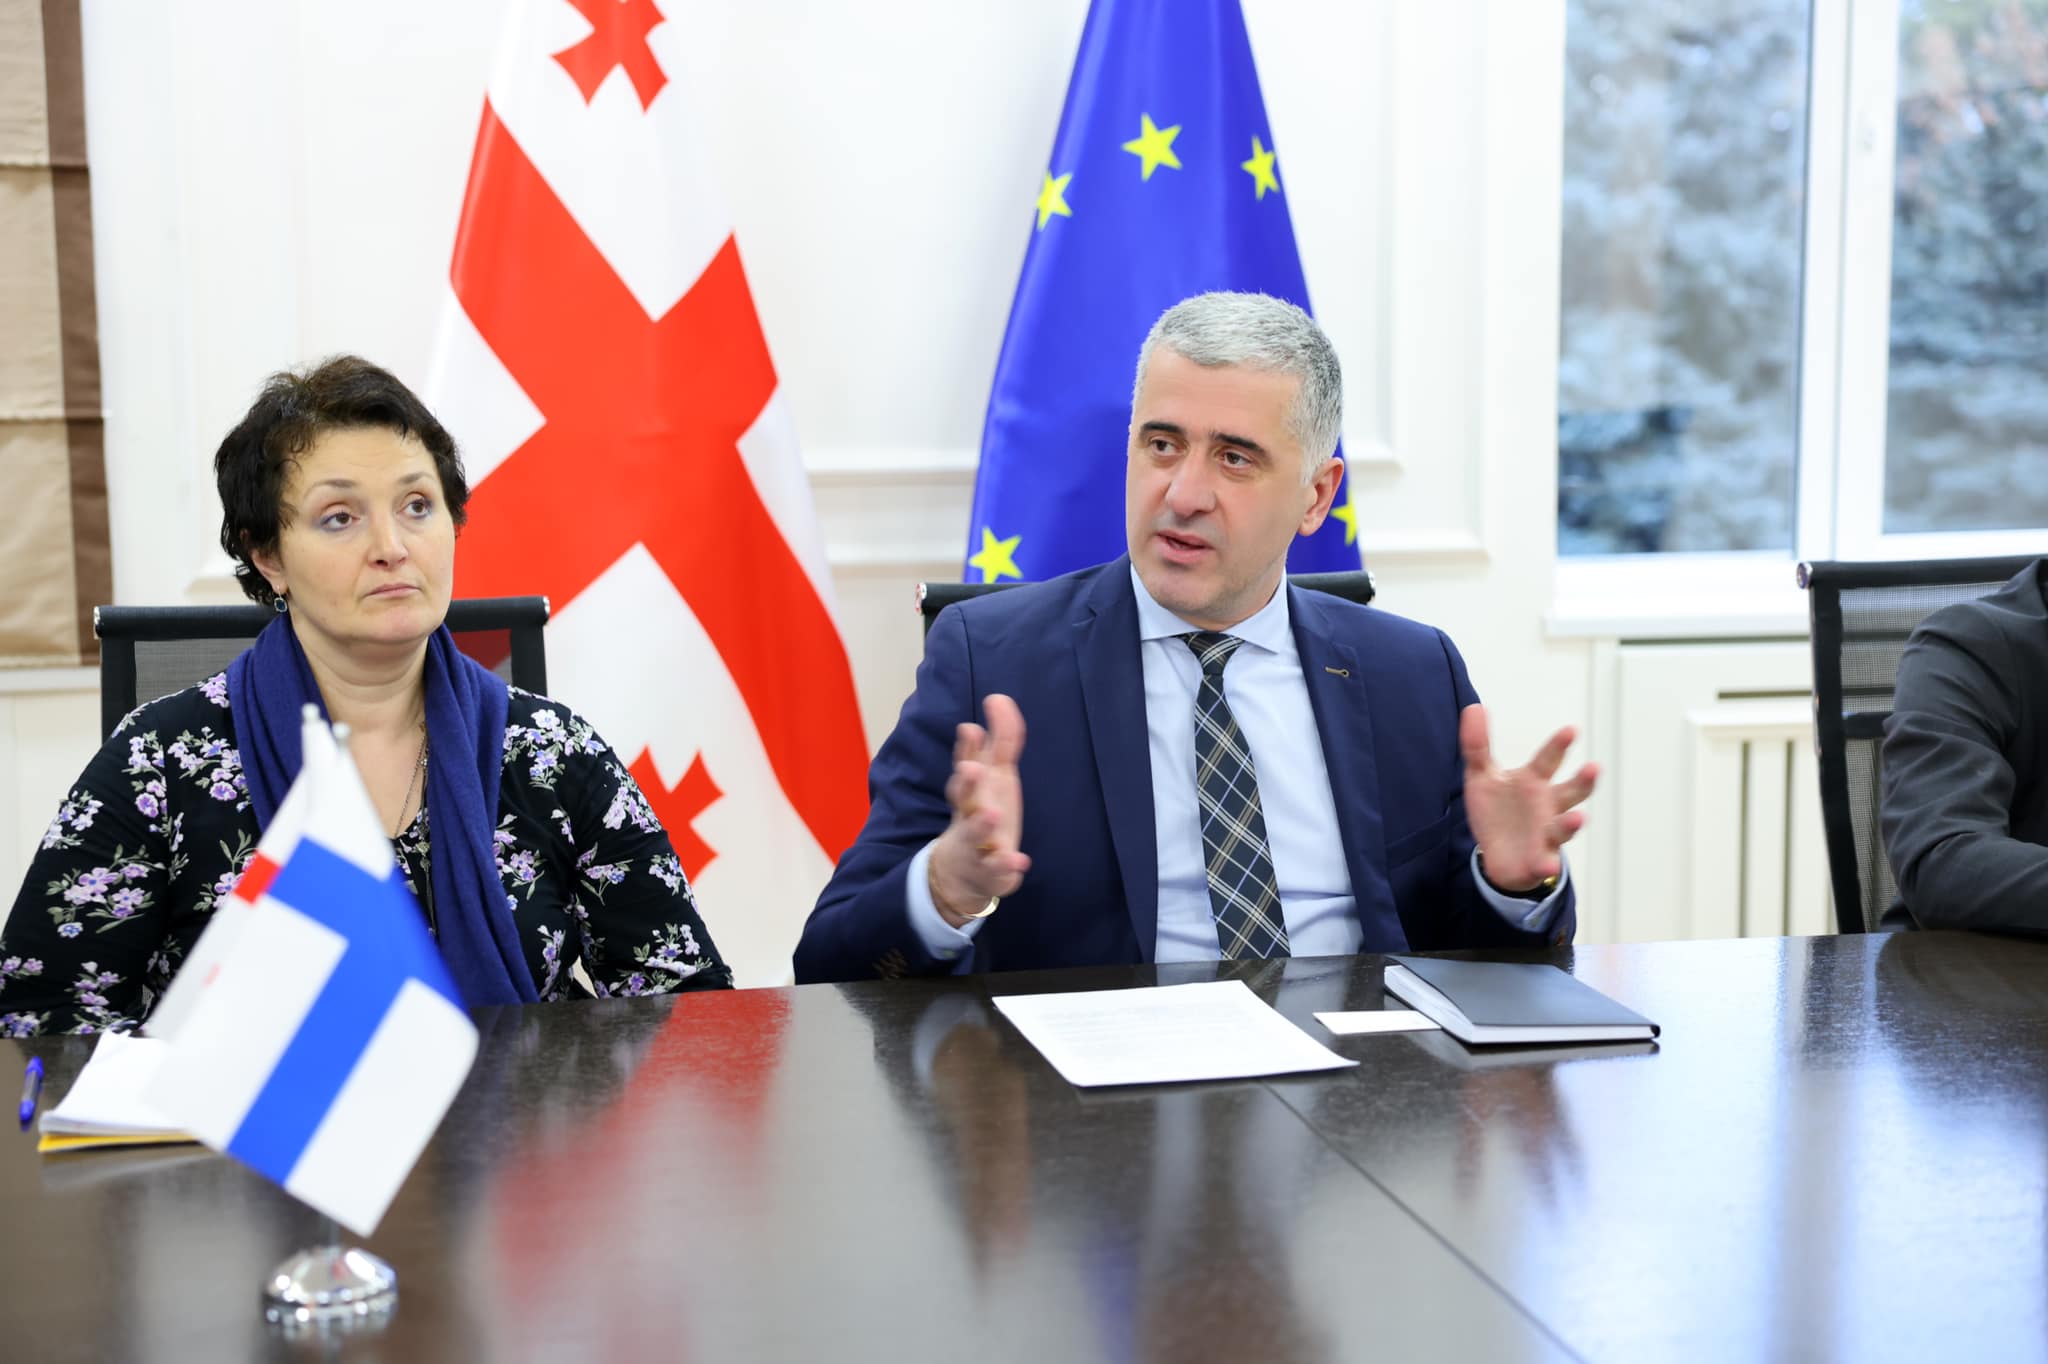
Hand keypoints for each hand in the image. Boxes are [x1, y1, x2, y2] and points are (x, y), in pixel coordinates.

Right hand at [929, 694, 1031, 925]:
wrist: (962, 871)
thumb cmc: (980, 813)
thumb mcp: (992, 776)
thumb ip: (998, 741)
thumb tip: (997, 699)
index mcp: (971, 787)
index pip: (970, 759)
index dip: (973, 742)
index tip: (979, 718)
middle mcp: (968, 811)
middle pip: (962, 795)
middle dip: (967, 780)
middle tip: (973, 768)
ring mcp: (975, 841)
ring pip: (973, 831)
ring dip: (981, 822)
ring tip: (991, 813)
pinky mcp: (988, 869)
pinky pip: (995, 868)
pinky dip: (1004, 864)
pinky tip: (1018, 860)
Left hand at [1460, 704, 1598, 892]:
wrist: (1496, 854)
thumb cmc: (1496, 811)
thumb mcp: (1481, 776)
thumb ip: (1477, 745)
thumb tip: (1474, 707)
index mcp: (1534, 782)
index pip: (1548, 760)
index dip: (1559, 745)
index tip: (1571, 729)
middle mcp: (1547, 806)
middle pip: (1571, 792)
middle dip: (1583, 781)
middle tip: (1593, 767)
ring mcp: (1546, 834)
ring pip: (1564, 828)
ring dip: (1572, 824)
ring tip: (1578, 818)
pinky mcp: (1538, 860)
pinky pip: (1545, 863)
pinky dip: (1547, 864)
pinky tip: (1547, 865)